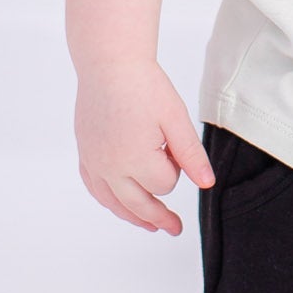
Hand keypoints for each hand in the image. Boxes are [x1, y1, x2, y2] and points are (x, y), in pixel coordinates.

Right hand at [75, 60, 212, 232]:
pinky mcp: (85, 152)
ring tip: (150, 225)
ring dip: (133, 216)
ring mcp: (94, 161)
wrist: (109, 63)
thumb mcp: (175, 118)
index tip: (172, 146)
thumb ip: (191, 155)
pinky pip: (95, 187)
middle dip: (159, 216)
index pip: (164, 185)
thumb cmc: (144, 86)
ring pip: (114, 202)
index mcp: (135, 158)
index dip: (175, 169)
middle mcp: (110, 166)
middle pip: (138, 204)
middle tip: (175, 228)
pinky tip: (118, 204)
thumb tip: (206, 184)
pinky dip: (109, 200)